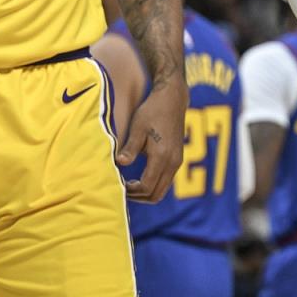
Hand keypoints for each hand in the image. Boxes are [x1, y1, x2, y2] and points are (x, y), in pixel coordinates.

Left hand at [117, 81, 186, 202]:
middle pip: (156, 194)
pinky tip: (140, 177)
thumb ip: (130, 147)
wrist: (172, 99)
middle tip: (123, 190)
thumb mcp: (138, 127)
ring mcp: (177, 162)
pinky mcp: (177, 159)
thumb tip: (120, 163)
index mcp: (162, 156)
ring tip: (130, 185)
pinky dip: (153, 185)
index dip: (132, 191)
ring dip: (146, 192)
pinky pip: (165, 181)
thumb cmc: (153, 111)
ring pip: (162, 190)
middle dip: (139, 197)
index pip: (147, 186)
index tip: (119, 185)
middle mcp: (173, 162)